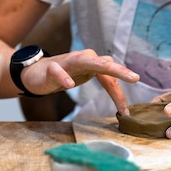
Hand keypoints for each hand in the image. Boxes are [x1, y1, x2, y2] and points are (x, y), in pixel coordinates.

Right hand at [20, 49, 139, 114]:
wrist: (35, 73)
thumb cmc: (65, 74)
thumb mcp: (87, 77)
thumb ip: (104, 79)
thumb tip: (124, 89)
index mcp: (93, 64)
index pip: (110, 78)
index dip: (119, 94)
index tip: (126, 111)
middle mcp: (83, 59)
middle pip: (104, 64)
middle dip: (119, 70)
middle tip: (135, 78)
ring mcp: (67, 62)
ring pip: (85, 60)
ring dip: (98, 64)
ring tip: (108, 68)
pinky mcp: (51, 68)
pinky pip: (58, 70)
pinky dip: (63, 76)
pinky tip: (69, 84)